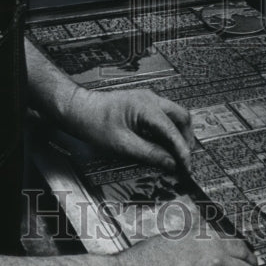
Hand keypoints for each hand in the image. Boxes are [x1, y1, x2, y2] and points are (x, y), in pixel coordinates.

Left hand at [71, 88, 193, 172]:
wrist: (78, 109)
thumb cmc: (94, 123)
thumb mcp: (122, 144)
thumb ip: (150, 153)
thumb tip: (171, 163)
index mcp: (146, 106)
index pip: (173, 130)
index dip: (183, 151)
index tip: (186, 167)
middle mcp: (151, 99)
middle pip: (182, 117)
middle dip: (186, 139)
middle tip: (185, 159)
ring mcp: (147, 99)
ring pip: (174, 115)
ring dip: (178, 133)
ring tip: (176, 154)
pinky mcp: (143, 103)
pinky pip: (164, 115)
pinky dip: (169, 129)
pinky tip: (164, 143)